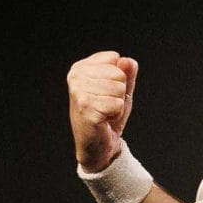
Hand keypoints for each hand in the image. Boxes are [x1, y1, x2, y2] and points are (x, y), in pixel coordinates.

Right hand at [67, 51, 137, 171]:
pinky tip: (104, 119)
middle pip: (119, 74)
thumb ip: (127, 73)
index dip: (120, 78)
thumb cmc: (108, 114)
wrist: (98, 144)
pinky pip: (117, 104)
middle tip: (106, 105)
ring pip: (119, 88)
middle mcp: (76, 76)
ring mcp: (79, 91)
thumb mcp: (121, 89)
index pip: (115, 58)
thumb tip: (127, 61)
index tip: (108, 92)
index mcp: (81, 67)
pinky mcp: (86, 107)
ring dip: (117, 104)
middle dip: (119, 92)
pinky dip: (116, 114)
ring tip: (105, 112)